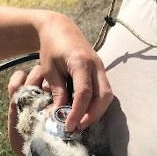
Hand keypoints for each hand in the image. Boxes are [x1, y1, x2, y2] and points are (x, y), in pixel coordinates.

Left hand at [31, 13, 111, 131]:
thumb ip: (57, 91)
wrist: (60, 28)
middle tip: (78, 127)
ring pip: (107, 95)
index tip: (68, 126)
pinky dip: (97, 105)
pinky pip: (104, 91)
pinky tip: (84, 113)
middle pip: (104, 96)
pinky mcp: (100, 72)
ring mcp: (101, 68)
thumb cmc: (51, 47)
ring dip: (97, 112)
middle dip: (93, 115)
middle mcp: (96, 65)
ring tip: (81, 123)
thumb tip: (60, 114)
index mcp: (81, 62)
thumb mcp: (49, 70)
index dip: (77, 112)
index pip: (84, 93)